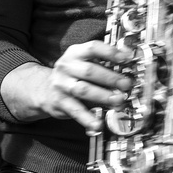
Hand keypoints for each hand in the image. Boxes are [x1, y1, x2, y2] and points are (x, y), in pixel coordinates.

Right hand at [0, 41, 131, 127]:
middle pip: (89, 71)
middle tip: (126, 84)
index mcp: (76, 53)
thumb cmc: (73, 76)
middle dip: (110, 78)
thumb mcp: (84, 64)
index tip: (127, 57)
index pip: (93, 48)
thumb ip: (104, 66)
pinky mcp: (59, 102)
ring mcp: (61, 85)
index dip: (110, 52)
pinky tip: (98, 124)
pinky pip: (75, 111)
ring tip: (118, 101)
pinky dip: (88, 118)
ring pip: (83, 90)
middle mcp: (67, 67)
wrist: (44, 90)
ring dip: (103, 96)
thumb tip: (128, 74)